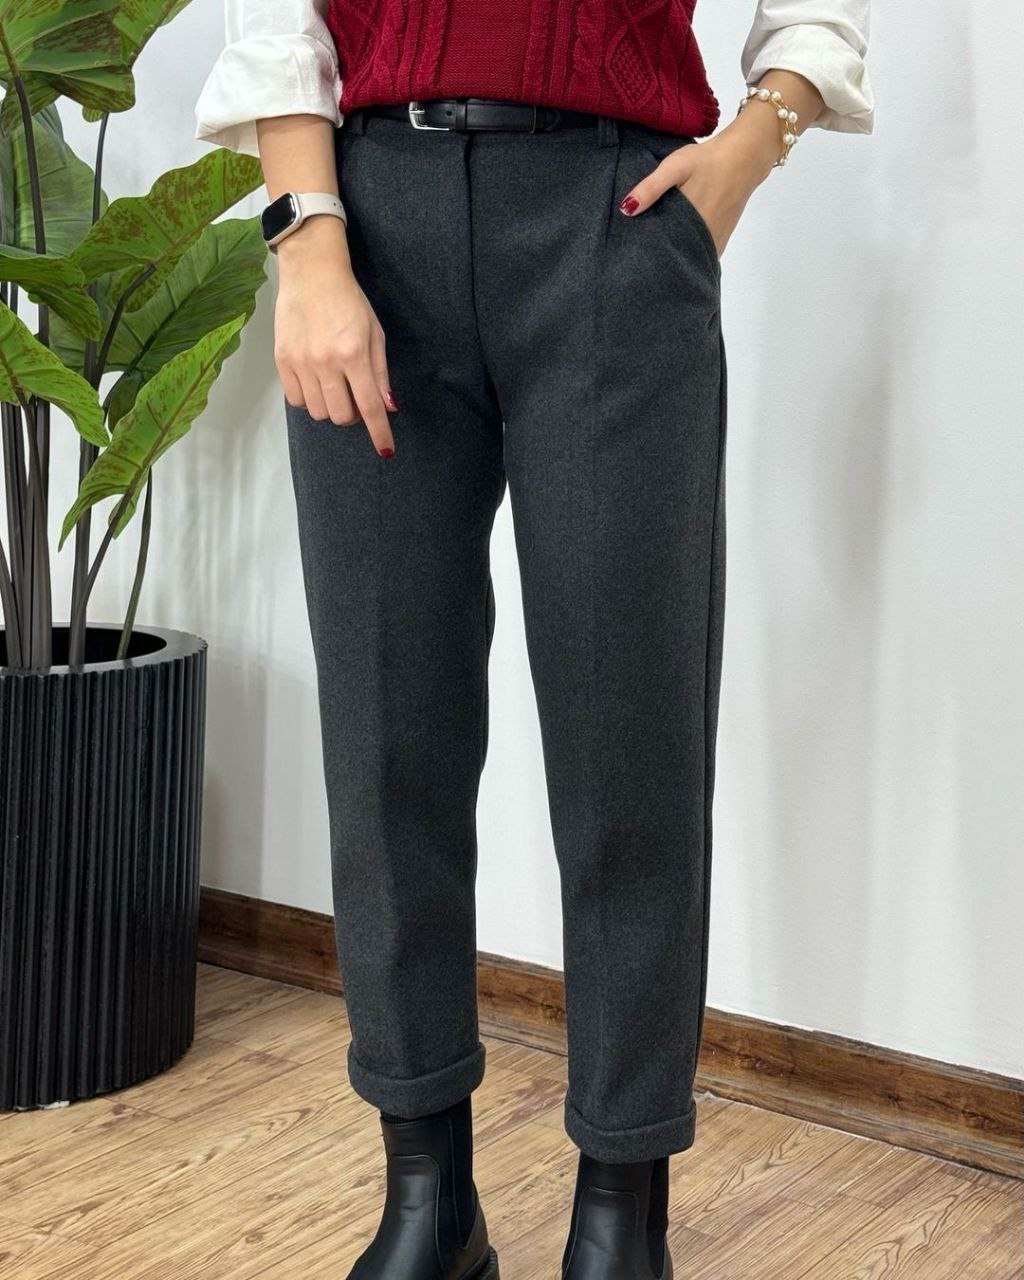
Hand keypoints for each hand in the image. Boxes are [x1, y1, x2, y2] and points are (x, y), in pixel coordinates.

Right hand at [273, 216, 397, 458]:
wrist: (311, 272)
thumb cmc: (349, 300)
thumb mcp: (374, 333)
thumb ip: (380, 373)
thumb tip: (387, 407)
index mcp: (353, 354)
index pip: (369, 407)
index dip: (379, 433)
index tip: (386, 450)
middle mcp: (325, 362)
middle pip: (341, 415)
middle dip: (353, 414)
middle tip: (354, 395)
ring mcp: (301, 362)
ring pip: (318, 411)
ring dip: (330, 407)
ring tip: (334, 385)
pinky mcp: (282, 360)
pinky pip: (296, 400)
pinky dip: (308, 399)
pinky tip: (315, 382)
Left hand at [619, 71, 818, 255]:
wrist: (745, 157)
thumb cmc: (707, 161)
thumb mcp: (675, 166)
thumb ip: (651, 187)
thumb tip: (627, 210)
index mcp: (688, 223)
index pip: (662, 249)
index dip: (646, 254)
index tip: (632, 255)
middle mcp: (702, 238)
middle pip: (675, 257)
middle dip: (658, 258)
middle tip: (640, 256)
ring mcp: (714, 241)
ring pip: (689, 257)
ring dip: (674, 258)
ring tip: (654, 256)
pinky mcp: (721, 239)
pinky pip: (701, 253)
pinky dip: (689, 254)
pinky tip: (677, 249)